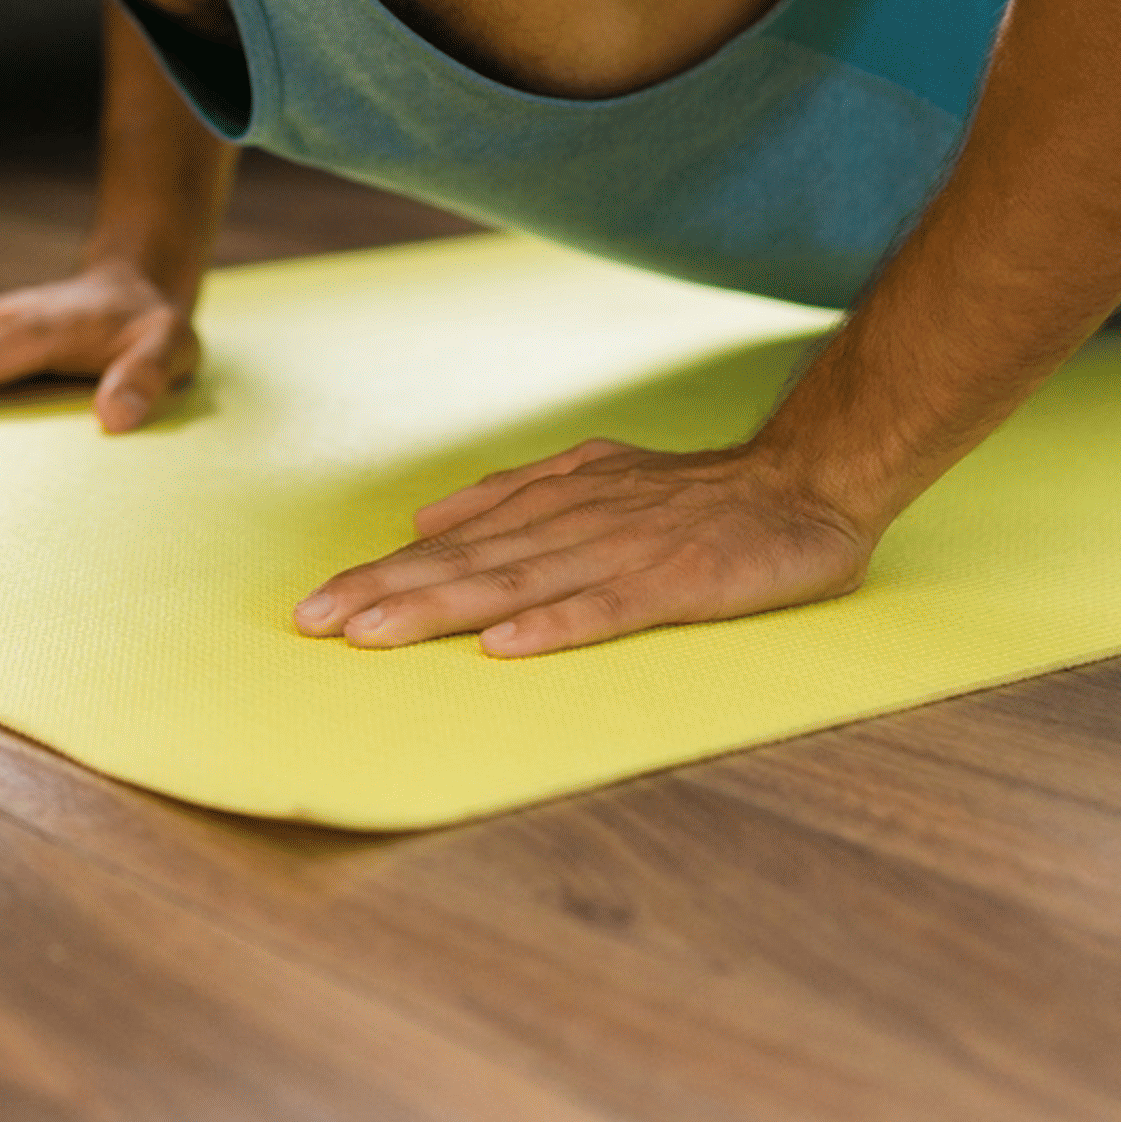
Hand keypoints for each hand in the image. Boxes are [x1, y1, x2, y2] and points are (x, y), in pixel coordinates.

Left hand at [292, 438, 877, 657]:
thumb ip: (512, 495)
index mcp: (554, 504)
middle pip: (466, 565)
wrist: (806, 481)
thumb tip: (425, 519)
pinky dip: (555, 626)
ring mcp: (624, 550)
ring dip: (440, 608)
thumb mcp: (595, 474)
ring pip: (516, 583)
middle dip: (385, 595)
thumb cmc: (700, 492)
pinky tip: (506, 647)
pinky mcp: (676, 580)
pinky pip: (608, 607)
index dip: (381, 576)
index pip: (452, 546)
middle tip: (314, 626)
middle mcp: (576, 523)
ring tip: (375, 636)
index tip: (315, 608)